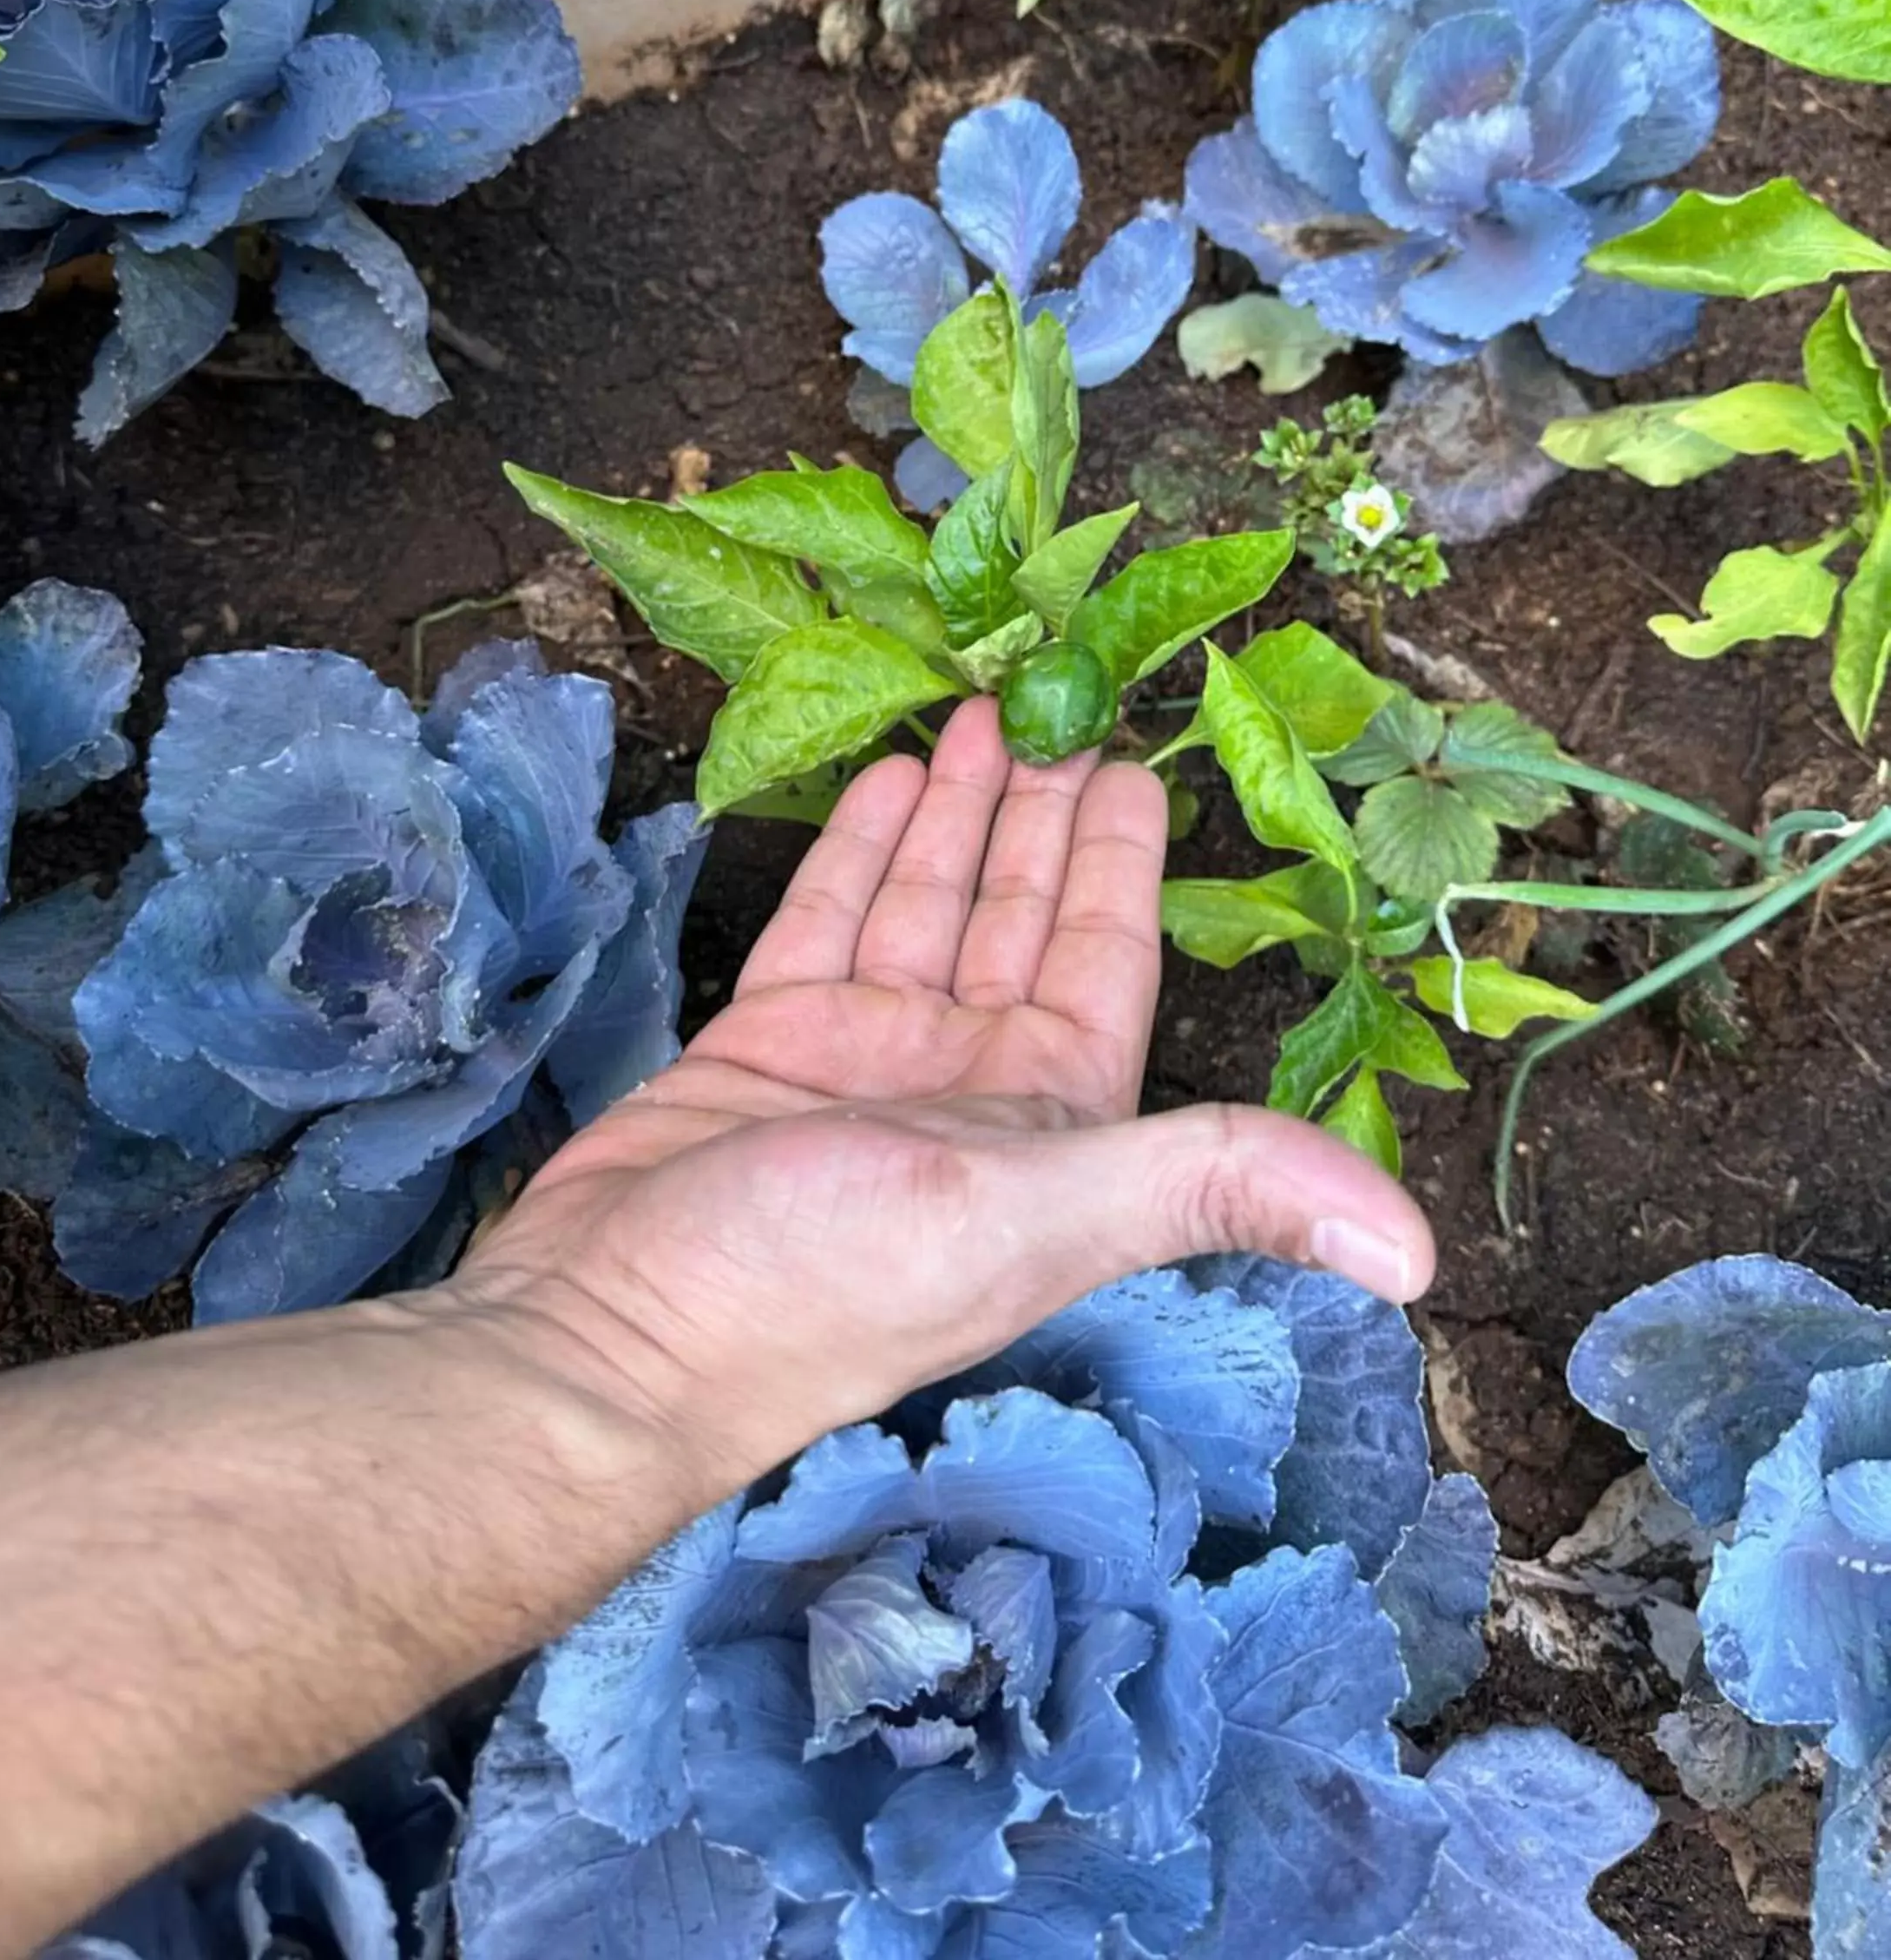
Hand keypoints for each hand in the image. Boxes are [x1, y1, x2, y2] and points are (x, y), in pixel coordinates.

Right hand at [455, 698, 1434, 1504]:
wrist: (613, 1338)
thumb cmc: (828, 1284)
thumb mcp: (1042, 1218)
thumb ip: (1218, 1184)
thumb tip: (1419, 1255)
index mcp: (1053, 1124)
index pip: (1108, 960)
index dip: (1127, 863)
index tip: (1138, 760)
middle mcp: (968, 1086)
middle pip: (1022, 917)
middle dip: (1043, 811)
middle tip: (1062, 693)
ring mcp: (863, 1061)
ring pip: (929, 905)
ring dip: (960, 811)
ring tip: (983, 708)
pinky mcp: (767, 1046)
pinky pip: (832, 923)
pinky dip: (865, 855)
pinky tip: (893, 779)